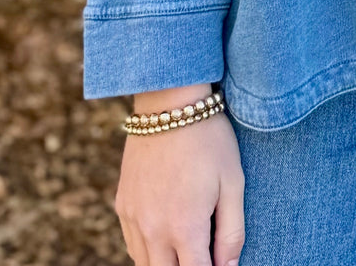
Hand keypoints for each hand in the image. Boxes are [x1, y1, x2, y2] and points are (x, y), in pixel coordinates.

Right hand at [114, 85, 244, 265]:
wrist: (170, 105)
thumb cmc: (210, 141)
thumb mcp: (233, 183)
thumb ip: (232, 232)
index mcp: (185, 228)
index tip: (219, 264)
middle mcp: (153, 230)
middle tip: (204, 254)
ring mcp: (133, 219)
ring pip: (146, 265)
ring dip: (166, 263)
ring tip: (187, 247)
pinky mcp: (121, 206)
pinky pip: (133, 245)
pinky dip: (149, 250)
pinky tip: (166, 236)